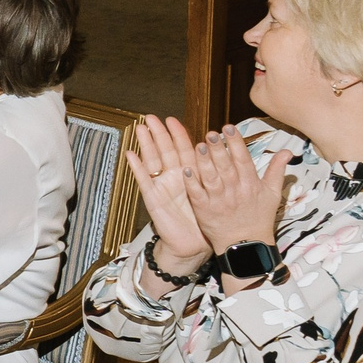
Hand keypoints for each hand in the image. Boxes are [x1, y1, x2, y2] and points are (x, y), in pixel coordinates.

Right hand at [124, 115, 211, 272]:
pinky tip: (131, 155)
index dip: (177, 135)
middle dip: (158, 134)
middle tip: (151, 117)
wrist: (193, 244)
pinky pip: (144, 181)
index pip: (183, 150)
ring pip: (152, 161)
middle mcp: (174, 178)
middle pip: (165, 152)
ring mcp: (161, 187)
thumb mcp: (216, 194)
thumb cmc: (205, 220)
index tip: (173, 120)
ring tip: (140, 129)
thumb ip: (220, 175)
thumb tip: (231, 158)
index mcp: (190, 176)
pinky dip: (137, 168)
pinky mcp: (153, 199)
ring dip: (145, 145)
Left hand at [187, 123, 290, 261]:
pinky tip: (186, 170)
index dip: (236, 143)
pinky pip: (197, 194)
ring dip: (204, 162)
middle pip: (226, 166)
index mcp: (251, 184)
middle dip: (218, 149)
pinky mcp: (205, 211)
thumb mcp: (273, 194)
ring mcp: (219, 201)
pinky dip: (192, 183)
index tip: (228, 128)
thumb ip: (277, 170)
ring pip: (211, 178)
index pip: (243, 159)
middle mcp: (235, 191)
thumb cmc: (259, 217)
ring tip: (198, 146)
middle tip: (211, 133)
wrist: (246, 244)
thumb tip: (287, 151)